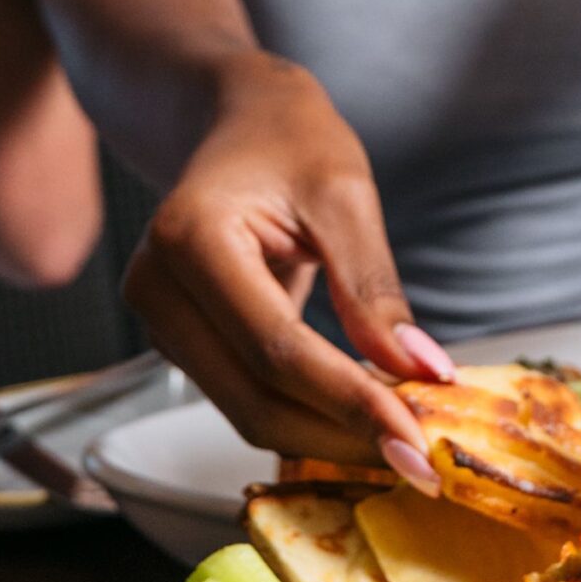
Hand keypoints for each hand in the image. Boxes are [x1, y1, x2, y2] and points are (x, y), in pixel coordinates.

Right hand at [123, 59, 451, 478]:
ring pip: (248, 411)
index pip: (276, 350)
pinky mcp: (182, 341)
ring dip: (328, 434)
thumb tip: (420, 371)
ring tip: (404, 440)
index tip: (419, 441)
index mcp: (189, 239)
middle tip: (424, 461)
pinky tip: (365, 416)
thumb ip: (373, 286)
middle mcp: (156, 288)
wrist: (236, 120)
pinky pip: (247, 396)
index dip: (350, 403)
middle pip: (254, 399)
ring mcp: (160, 321)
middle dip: (342, 436)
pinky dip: (309, 414)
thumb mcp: (344, 193)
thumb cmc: (288, 139)